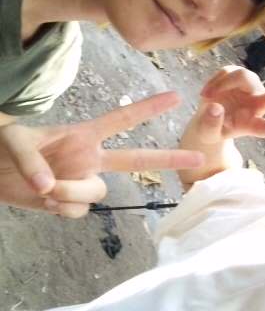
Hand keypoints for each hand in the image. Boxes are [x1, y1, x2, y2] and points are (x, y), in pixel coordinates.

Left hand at [0, 93, 202, 216]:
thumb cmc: (5, 147)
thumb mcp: (14, 142)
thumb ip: (31, 160)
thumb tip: (48, 187)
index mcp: (83, 135)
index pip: (122, 120)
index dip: (148, 108)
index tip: (176, 97)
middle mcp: (90, 158)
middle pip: (135, 160)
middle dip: (166, 158)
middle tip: (199, 155)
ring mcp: (83, 181)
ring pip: (97, 194)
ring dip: (72, 194)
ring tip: (46, 188)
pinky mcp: (71, 203)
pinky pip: (78, 213)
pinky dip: (61, 209)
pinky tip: (45, 200)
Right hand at [200, 66, 264, 137]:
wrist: (207, 117)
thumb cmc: (212, 129)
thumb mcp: (207, 134)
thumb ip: (210, 125)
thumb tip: (215, 108)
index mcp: (249, 124)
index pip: (261, 127)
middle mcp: (255, 105)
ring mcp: (248, 88)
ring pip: (243, 77)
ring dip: (223, 84)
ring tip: (206, 96)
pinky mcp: (236, 75)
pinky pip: (228, 72)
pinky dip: (215, 81)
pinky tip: (207, 93)